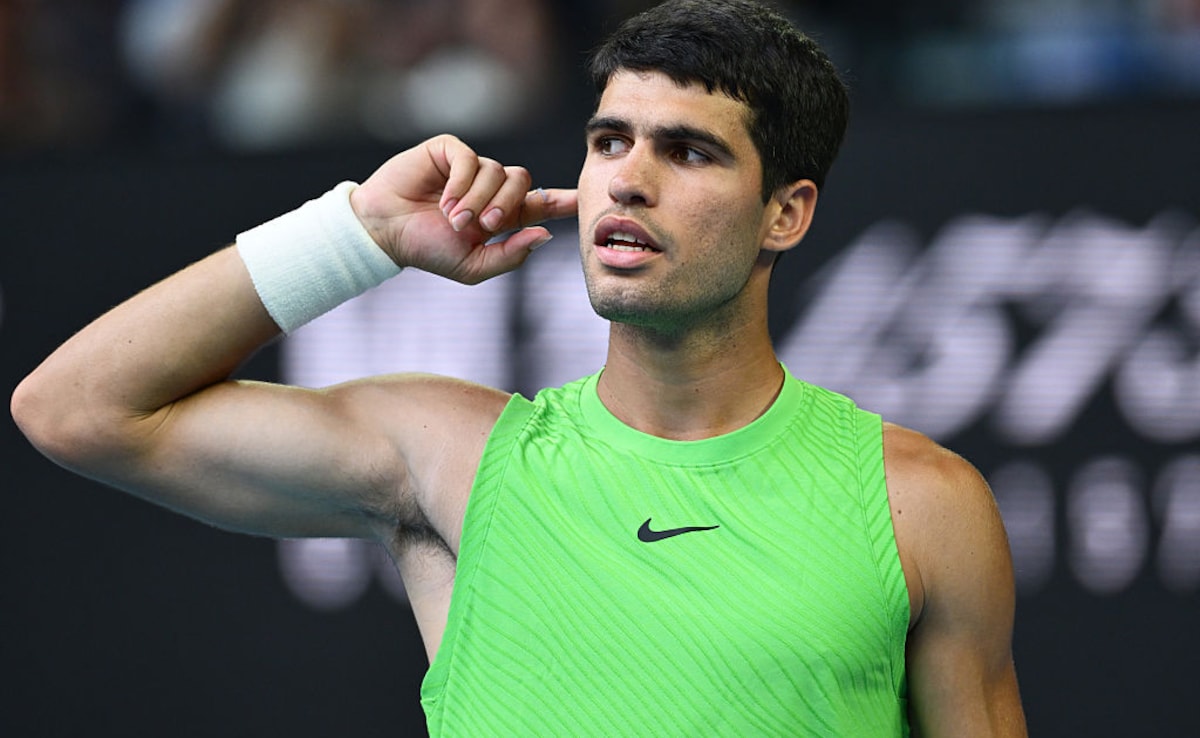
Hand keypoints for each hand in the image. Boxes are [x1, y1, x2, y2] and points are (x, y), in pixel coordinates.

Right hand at [350, 134, 576, 284]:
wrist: (385, 233)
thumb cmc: (426, 250)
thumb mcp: (473, 267)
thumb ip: (511, 254)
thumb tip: (547, 235)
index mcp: (500, 217)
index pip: (539, 205)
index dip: (562, 201)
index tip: (585, 199)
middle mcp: (489, 189)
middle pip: (523, 182)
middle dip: (509, 205)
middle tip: (485, 226)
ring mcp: (469, 168)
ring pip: (497, 171)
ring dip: (478, 199)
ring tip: (454, 219)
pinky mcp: (449, 152)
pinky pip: (472, 158)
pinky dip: (462, 182)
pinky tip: (444, 200)